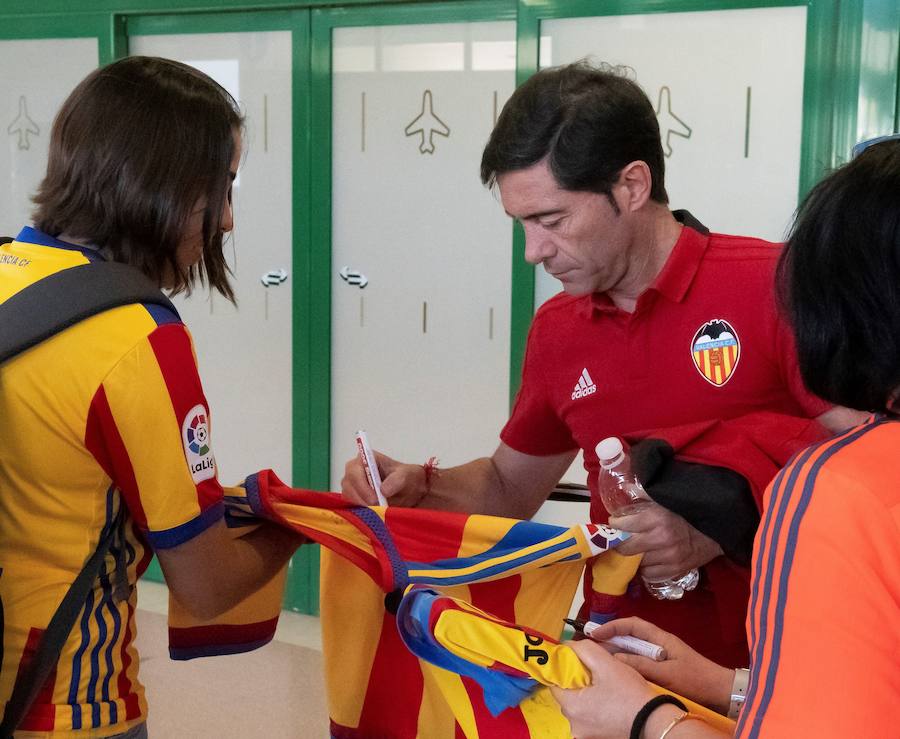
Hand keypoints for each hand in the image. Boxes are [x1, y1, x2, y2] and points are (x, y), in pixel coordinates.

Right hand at [340, 451, 427, 506]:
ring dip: (360, 506)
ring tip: (377, 512)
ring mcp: (352, 484)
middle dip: (361, 498)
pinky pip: (350, 505)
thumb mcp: (407, 475)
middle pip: (348, 484)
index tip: (374, 499)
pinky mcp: (353, 498)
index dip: (361, 485)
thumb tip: (383, 490)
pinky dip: (359, 511)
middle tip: (376, 508)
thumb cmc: (407, 477)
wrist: (410, 490)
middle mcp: (355, 470)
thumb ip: (396, 480)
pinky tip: (372, 515)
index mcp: (366, 458)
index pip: (354, 470)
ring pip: (347, 496)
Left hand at [550, 639, 655, 738]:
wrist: (655, 721)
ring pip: (578, 707)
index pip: (555, 684)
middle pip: (567, 696)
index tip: (576, 662)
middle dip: (577, 682)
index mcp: (571, 707)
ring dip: (586, 695)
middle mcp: (574, 725)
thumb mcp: (606, 663)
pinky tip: (609, 700)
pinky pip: (589, 718)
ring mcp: (586, 735)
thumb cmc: (629, 692)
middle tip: (594, 673)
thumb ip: (583, 649)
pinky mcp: (598, 737)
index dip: (564, 670)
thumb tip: (568, 646)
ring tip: (604, 686)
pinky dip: (595, 708)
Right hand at [587, 617, 734, 712]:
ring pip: (633, 651)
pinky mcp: (662, 670)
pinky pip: (640, 664)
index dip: (612, 626)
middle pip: (630, 636)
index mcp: (661, 638)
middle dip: (610, 639)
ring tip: (599, 660)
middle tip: (590, 647)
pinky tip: (619, 674)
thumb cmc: (696, 680)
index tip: (595, 633)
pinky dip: (627, 666)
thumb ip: (641, 665)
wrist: (721, 694)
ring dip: (617, 653)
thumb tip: (614, 659)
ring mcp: (660, 657)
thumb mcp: (667, 673)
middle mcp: (659, 644)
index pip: (632, 624)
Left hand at [610, 502, 722, 579]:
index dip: (615, 524)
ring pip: (636, 563)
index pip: (623, 525)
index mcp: (657, 518)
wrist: (716, 530)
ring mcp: (669, 557)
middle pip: (626, 548)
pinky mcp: (676, 570)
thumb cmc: (688, 512)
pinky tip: (648, 560)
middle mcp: (661, 539)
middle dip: (619, 543)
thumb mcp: (666, 499)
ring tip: (634, 549)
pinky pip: (649, 575)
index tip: (614, 523)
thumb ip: (644, 494)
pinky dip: (645, 568)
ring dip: (633, 557)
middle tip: (619, 539)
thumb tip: (626, 487)